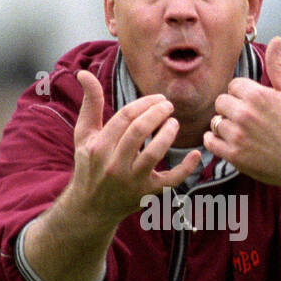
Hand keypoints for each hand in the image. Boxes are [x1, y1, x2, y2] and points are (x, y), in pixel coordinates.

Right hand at [70, 71, 201, 221]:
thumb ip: (90, 104)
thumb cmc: (90, 164)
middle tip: (168, 106)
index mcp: (99, 147)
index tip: (158, 98)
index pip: (124, 117)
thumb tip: (84, 72)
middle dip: (157, 113)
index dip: (144, 103)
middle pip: (139, 132)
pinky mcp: (146, 193)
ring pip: (154, 153)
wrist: (90, 207)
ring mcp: (131, 181)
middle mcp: (114, 164)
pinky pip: (171, 181)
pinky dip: (186, 168)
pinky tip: (196, 154)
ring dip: (168, 134)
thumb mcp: (84, 135)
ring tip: (174, 122)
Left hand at [203, 37, 280, 193]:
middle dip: (232, 109)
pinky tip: (230, 142)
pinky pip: (210, 142)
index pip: (233, 85)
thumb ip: (278, 67)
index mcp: (257, 95)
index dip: (242, 94)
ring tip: (242, 132)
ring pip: (215, 121)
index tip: (254, 104)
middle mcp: (244, 113)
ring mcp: (237, 135)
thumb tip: (276, 40)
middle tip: (248, 119)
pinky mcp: (233, 155)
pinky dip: (215, 141)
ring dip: (225, 126)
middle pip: (221, 102)